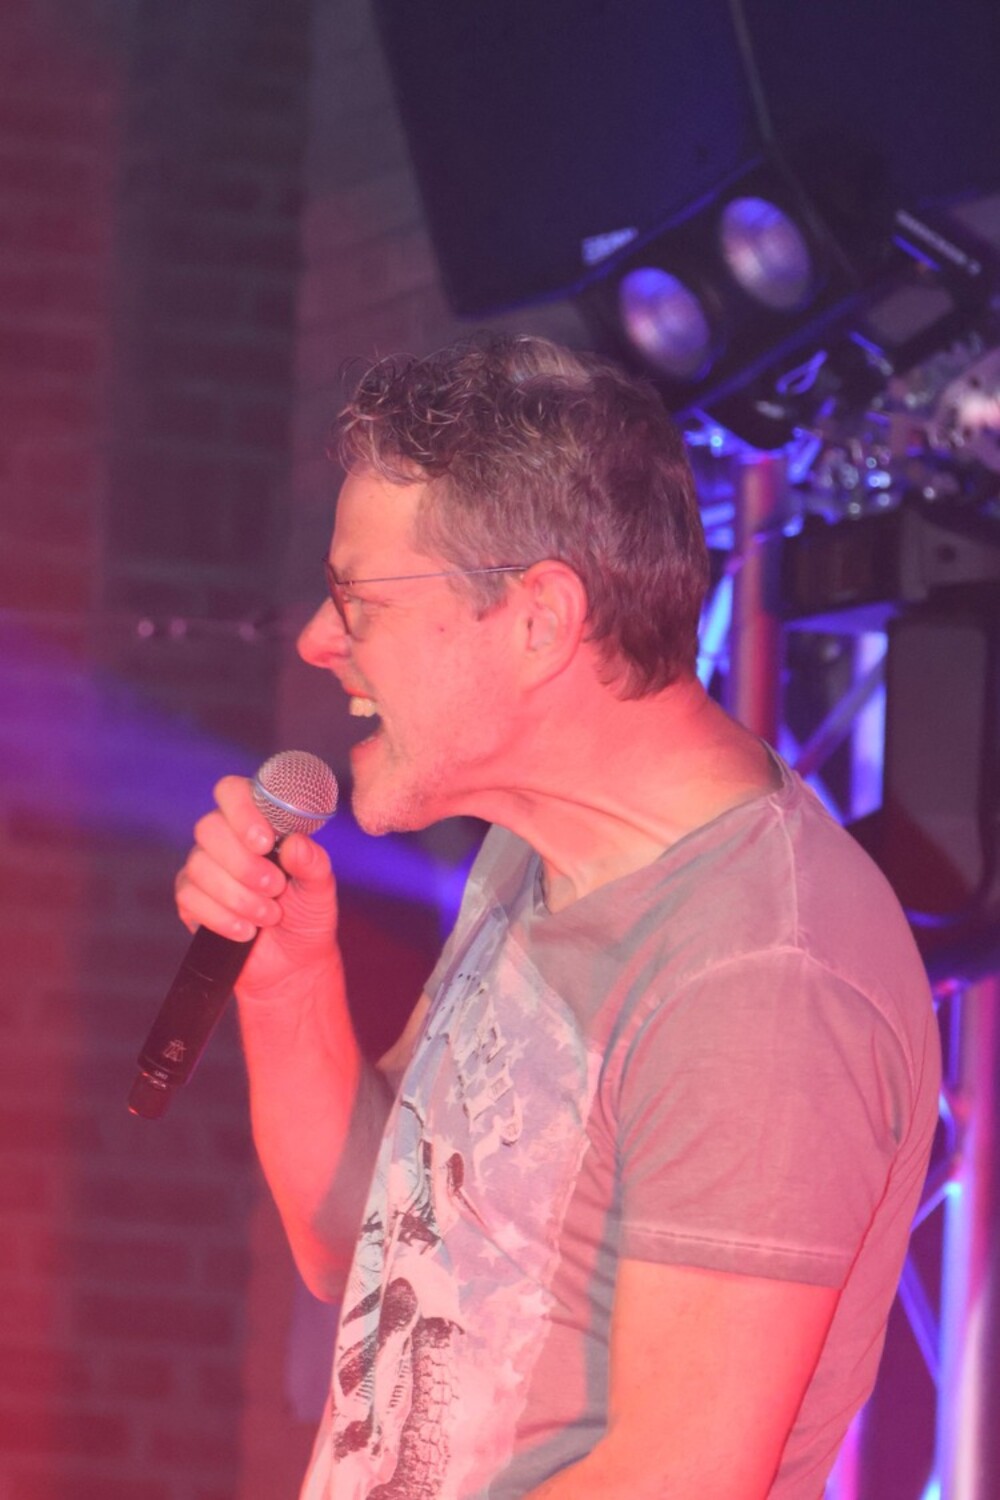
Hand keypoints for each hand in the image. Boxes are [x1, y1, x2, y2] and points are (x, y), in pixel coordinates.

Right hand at [175, 774, 339, 1000]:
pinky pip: (190, 897)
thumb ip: (312, 863)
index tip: (264, 842)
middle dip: (243, 863)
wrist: (292, 963)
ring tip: (270, 915)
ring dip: (239, 896)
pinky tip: (246, 930)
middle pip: (209, 828)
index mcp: (258, 822)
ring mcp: (204, 867)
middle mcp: (225, 838)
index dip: (242, 810)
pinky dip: (222, 917)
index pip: (232, 791)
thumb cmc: (307, 914)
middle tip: (274, 886)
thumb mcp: (320, 888)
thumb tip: (295, 843)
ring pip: (199, 865)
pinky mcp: (191, 899)